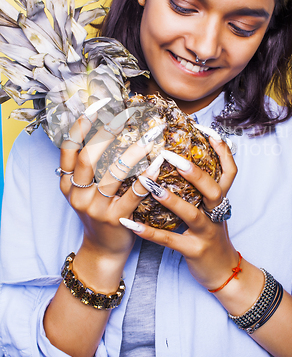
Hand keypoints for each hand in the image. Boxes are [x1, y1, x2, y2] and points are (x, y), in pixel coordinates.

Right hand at [58, 107, 161, 270]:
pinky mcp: (116, 220)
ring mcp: (96, 208)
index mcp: (68, 184)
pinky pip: (133, 194)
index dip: (80, 126)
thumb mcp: (83, 192)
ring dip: (133, 151)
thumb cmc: (98, 213)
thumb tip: (101, 130)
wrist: (103, 250)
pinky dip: (146, 177)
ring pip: (113, 173)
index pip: (69, 149)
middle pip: (89, 157)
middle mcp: (78, 195)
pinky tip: (157, 162)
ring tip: (149, 135)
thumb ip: (87, 168)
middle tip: (126, 115)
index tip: (95, 106)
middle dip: (108, 133)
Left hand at [120, 136, 238, 289]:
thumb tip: (180, 160)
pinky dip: (148, 232)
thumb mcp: (211, 210)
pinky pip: (169, 240)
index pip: (229, 170)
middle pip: (213, 188)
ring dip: (171, 199)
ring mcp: (207, 233)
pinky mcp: (194, 251)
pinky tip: (129, 223)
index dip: (221, 150)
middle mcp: (217, 213)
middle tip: (171, 155)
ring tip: (150, 185)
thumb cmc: (211, 234)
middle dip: (194, 172)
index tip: (205, 129)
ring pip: (192, 214)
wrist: (225, 273)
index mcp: (221, 200)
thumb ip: (200, 189)